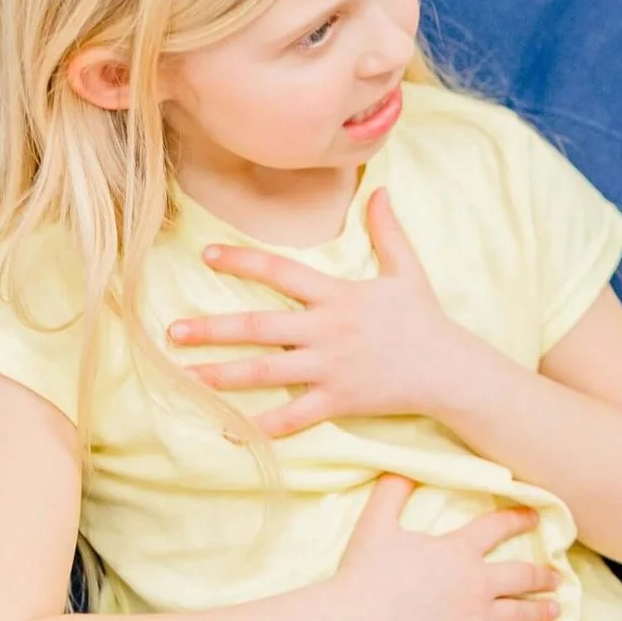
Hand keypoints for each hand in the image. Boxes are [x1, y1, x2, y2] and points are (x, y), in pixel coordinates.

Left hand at [167, 188, 484, 435]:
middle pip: (259, 328)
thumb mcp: (407, 270)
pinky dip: (260, 427)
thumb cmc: (425, 319)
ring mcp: (330, 369)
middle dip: (213, 329)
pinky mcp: (338, 401)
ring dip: (222, 375)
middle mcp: (328, 331)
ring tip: (185, 375)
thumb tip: (379, 190)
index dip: (242, 262)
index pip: (281, 273)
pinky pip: (293, 417)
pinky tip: (228, 430)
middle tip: (172, 330)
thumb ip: (387, 232)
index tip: (206, 255)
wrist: (449, 370)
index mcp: (339, 296)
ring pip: (265, 372)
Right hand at [329, 475, 559, 620]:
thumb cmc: (364, 573)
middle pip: (522, 576)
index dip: (519, 520)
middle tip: (557, 576)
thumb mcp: (376, 523)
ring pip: (519, 613)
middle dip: (544, 575)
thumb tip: (401, 468)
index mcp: (459, 551)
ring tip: (555, 607)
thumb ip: (392, 492)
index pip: (498, 528)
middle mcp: (476, 585)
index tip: (536, 519)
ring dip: (541, 609)